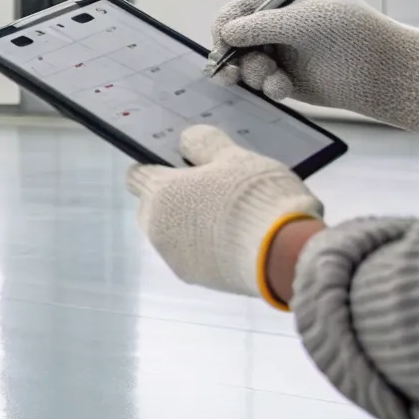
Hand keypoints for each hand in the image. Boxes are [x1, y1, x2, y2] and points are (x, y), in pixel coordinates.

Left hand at [126, 126, 322, 305]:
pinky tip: (234, 240)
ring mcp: (173, 256)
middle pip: (153, 207)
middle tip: (209, 190)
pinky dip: (205, 246)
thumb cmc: (254, 197)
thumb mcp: (233, 156)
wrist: (281, 253)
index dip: (154, 168)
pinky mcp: (194, 277)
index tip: (176, 166)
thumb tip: (186, 141)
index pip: (138, 176)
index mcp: (160, 193)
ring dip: (190, 224)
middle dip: (173, 198)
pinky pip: (191, 255)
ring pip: (171, 233)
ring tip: (229, 217)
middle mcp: (157, 227)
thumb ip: (204, 144)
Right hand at [212, 0, 418, 137]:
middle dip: (234, 58)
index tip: (223, 48)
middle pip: (234, 41)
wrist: (386, 71)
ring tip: (275, 81)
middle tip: (231, 76)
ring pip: (245, 65)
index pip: (236, 10)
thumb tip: (225, 34)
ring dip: (254, 74)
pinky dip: (268, 87)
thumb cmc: (351, 35)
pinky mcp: (287, 77)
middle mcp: (277, 24)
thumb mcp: (304, 22)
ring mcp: (281, 51)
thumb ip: (261, 25)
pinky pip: (261, 83)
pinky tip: (283, 89)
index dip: (224, 29)